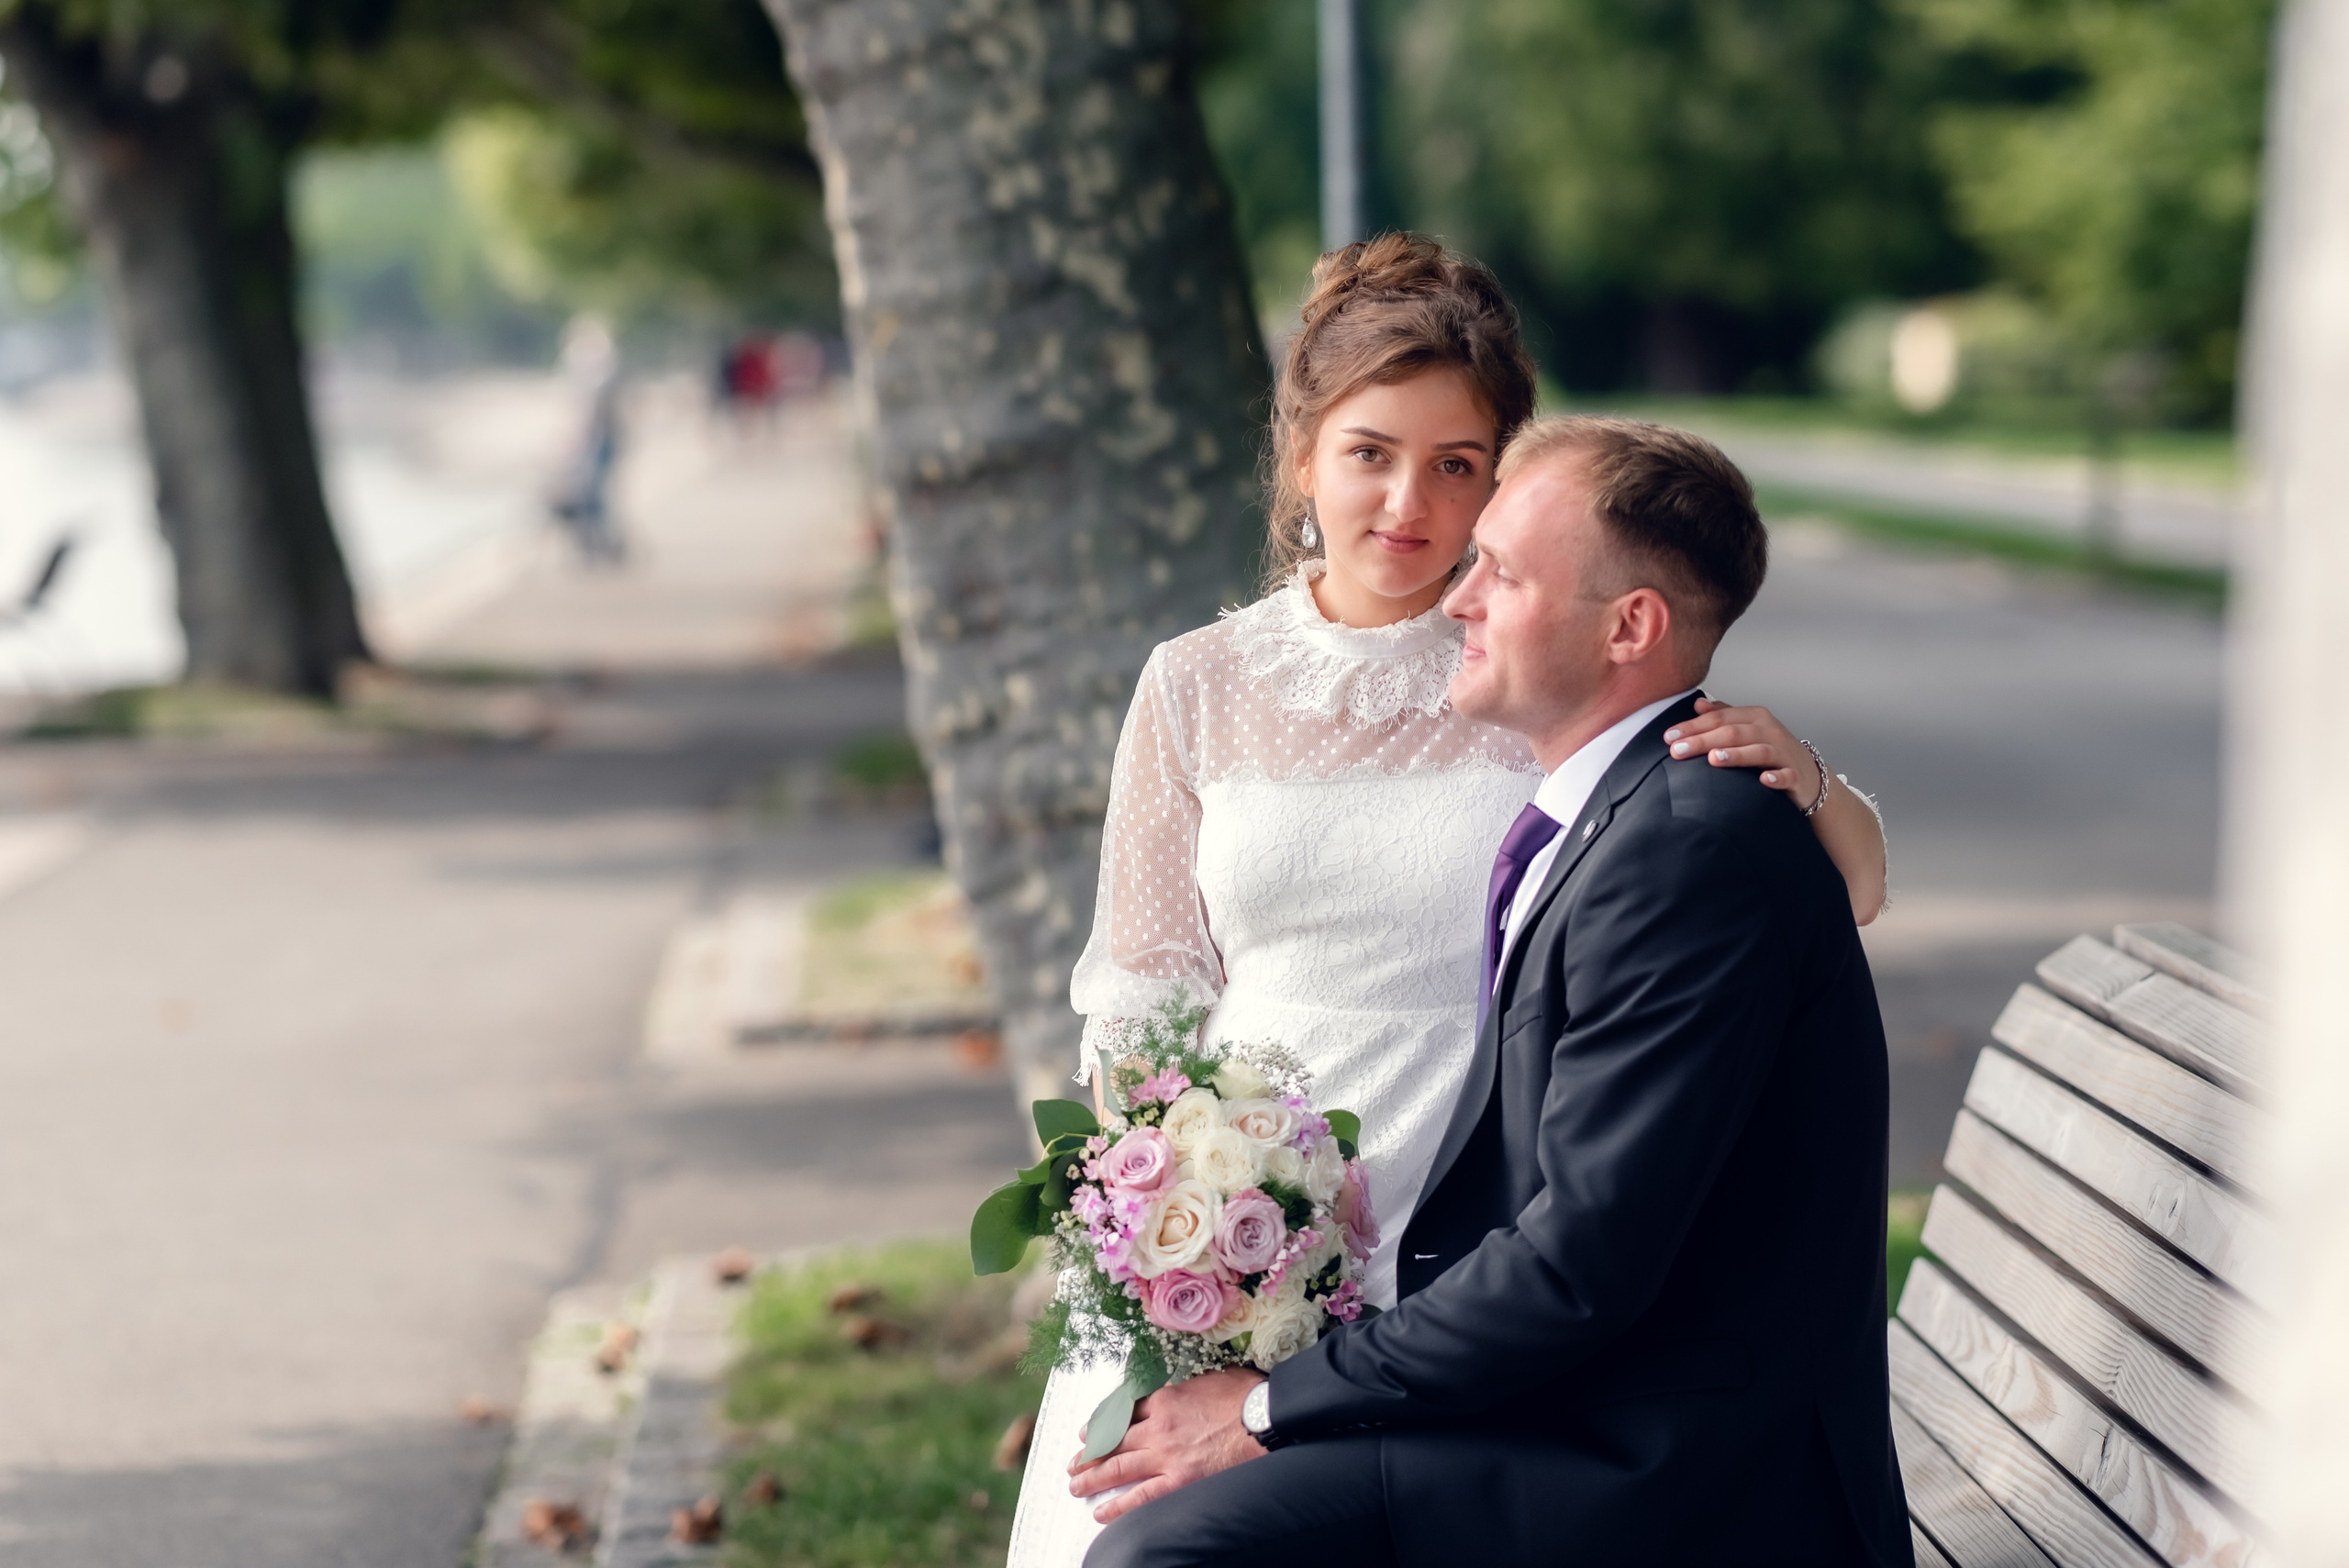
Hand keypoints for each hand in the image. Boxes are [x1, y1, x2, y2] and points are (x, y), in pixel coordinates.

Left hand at [1067, 1366, 1265, 1523]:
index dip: (1102, 1423)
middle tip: (1073, 1464)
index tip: (1090, 1432)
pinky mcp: (1178, 1481)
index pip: (1123, 1412)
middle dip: (1089, 1454)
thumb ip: (1189, 1385)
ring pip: (1118, 1467)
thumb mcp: (1211, 1377)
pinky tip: (1101, 1513)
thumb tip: (1185, 1386)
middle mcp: (1157, 1427)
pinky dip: (1118, 1506)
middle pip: (1113, 1440)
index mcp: (1164, 1399)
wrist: (1264, 1418)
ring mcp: (1166, 1456)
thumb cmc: (1245, 1396)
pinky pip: (1140, 1497)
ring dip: (1092, 1478)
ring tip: (1075, 1486)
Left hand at [1664, 699, 1822, 807]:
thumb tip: (1698, 704)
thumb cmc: (1772, 749)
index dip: (1693, 726)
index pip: (1719, 718)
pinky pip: (1785, 775)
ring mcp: (1783, 753)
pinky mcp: (1795, 775)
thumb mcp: (1748, 728)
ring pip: (1758, 751)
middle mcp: (1769, 731)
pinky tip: (1763, 780)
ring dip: (1736, 755)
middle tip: (1677, 751)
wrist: (1809, 774)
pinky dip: (1775, 777)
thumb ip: (1724, 715)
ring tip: (1713, 758)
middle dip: (1703, 740)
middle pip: (1732, 733)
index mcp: (1755, 717)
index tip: (1669, 737)